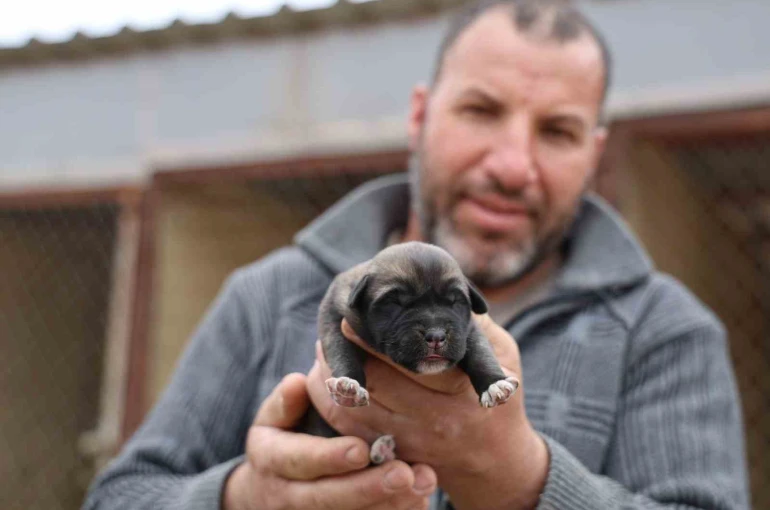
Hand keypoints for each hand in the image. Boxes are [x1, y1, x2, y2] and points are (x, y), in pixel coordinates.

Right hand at [223, 372, 437, 509]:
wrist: (272, 487)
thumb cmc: (284, 437)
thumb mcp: (275, 416)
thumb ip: (288, 401)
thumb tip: (297, 383)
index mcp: (271, 459)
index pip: (298, 460)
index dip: (329, 457)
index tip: (361, 449)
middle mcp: (286, 494)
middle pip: (327, 497)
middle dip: (367, 488)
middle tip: (404, 474)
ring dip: (389, 504)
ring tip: (423, 483)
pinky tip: (419, 498)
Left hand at [307, 315, 548, 509]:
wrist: (494, 460)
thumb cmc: (499, 398)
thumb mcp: (503, 355)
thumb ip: (474, 326)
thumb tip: (443, 294)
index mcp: (461, 390)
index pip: (408, 360)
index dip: (372, 338)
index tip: (348, 316)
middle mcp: (436, 420)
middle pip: (378, 382)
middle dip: (351, 351)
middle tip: (336, 324)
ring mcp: (413, 442)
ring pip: (358, 408)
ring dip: (335, 376)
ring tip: (326, 348)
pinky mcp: (396, 455)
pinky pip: (352, 430)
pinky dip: (333, 404)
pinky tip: (329, 379)